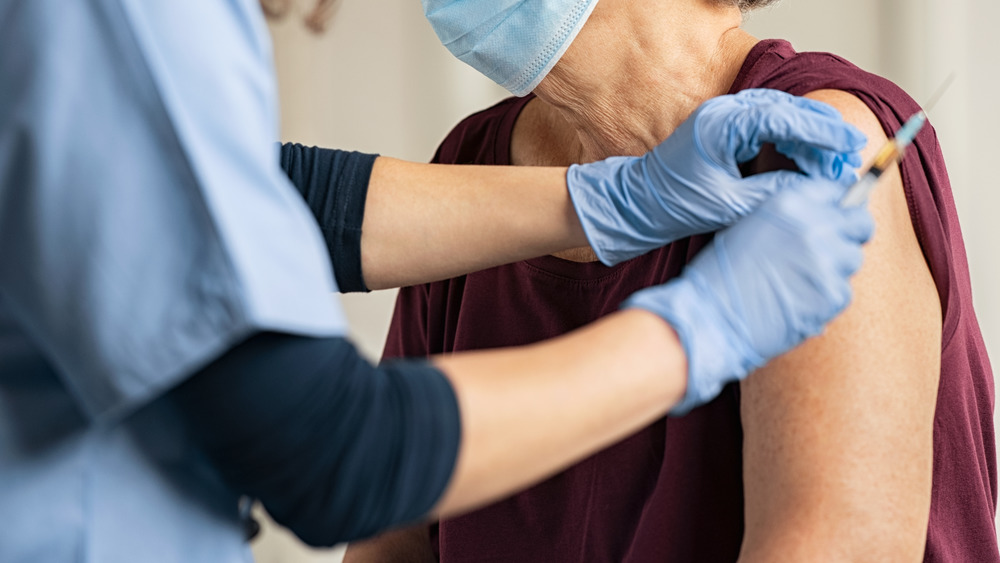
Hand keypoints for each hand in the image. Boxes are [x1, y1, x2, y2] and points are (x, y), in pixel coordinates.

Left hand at [567, 89, 866, 264]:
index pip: (784, 118)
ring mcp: (723, 116)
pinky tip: (806, 160)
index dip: (822, 132)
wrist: (638, 203)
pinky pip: (767, 125)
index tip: (849, 145)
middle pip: (787, 110)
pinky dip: (790, 140)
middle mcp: (723, 112)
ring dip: (808, 136)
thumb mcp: (730, 205)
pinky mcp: (724, 128)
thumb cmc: (674, 205)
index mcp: (722, 125)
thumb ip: (774, 194)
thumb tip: (817, 190)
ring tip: (833, 161)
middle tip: (849, 156)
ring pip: (780, 115)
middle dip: (821, 133)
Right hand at [623, 177, 873, 414]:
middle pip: (860, 223)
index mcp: (789, 203)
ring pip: (852, 259)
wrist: (711, 317)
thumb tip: (825, 217)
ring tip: (800, 281)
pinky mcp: (833, 295)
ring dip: (834, 268)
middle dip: (850, 234)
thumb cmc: (721, 275)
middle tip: (831, 250)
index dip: (838, 207)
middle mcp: (814, 226)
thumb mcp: (750, 226)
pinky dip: (825, 298)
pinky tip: (797, 301)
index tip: (835, 218)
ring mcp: (827, 261)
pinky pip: (843, 291)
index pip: (837, 191)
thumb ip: (789, 217)